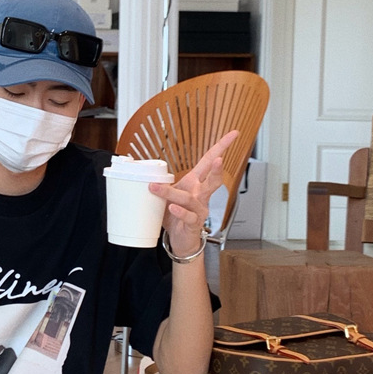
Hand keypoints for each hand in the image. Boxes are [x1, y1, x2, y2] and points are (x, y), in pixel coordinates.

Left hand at [149, 129, 238, 258]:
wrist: (179, 239)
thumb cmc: (175, 214)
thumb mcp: (167, 193)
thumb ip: (160, 181)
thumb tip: (139, 167)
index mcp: (195, 182)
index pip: (209, 161)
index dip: (221, 147)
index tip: (234, 134)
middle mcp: (201, 194)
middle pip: (213, 180)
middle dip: (216, 170)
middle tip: (219, 160)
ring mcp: (199, 209)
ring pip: (191, 198)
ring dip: (172, 193)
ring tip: (156, 188)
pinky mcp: (194, 223)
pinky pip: (188, 216)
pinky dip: (179, 211)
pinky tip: (172, 207)